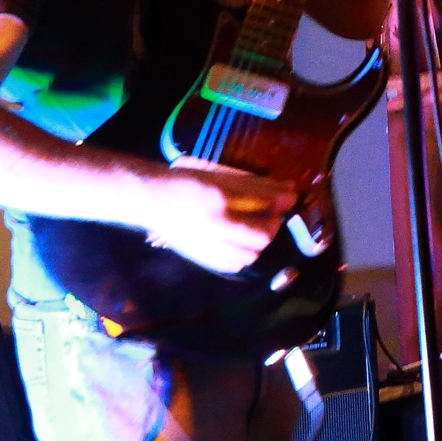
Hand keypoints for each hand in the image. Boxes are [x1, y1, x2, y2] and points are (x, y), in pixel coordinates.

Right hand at [142, 157, 295, 273]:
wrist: (151, 200)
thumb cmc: (186, 182)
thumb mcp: (219, 175)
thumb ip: (254, 185)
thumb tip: (289, 189)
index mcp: (219, 198)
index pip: (264, 203)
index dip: (283, 201)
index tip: (290, 197)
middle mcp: (214, 225)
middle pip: (263, 235)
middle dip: (272, 224)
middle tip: (270, 215)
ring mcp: (207, 245)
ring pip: (251, 254)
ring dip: (259, 242)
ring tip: (253, 228)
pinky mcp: (202, 257)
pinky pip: (234, 264)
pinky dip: (243, 255)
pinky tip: (238, 242)